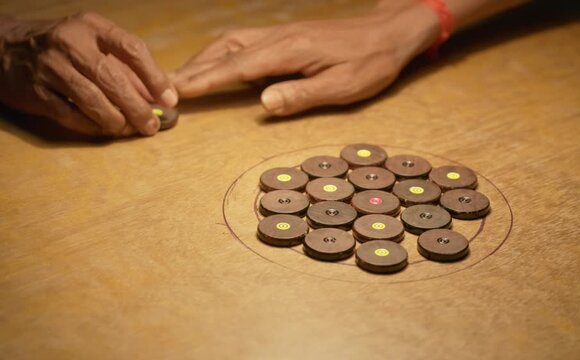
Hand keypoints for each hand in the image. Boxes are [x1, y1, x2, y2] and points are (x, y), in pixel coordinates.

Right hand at [0, 12, 177, 136]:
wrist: (5, 48)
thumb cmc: (61, 48)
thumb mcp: (93, 44)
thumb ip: (126, 68)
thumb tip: (157, 98)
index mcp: (92, 27)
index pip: (132, 49)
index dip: (155, 77)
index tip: (170, 99)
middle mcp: (71, 43)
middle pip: (113, 80)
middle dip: (138, 107)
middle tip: (152, 125)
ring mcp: (51, 67)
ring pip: (94, 101)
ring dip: (117, 121)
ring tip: (129, 129)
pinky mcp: (37, 91)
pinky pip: (72, 115)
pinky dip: (93, 126)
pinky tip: (105, 130)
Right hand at [172, 2, 438, 115]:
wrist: (390, 32)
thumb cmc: (371, 62)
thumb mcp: (344, 85)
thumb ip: (303, 94)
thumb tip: (264, 103)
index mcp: (290, 50)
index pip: (237, 66)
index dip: (205, 80)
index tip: (176, 92)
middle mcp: (279, 37)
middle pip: (225, 48)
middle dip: (194, 68)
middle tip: (166, 88)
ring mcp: (281, 34)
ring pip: (231, 42)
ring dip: (205, 59)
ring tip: (184, 79)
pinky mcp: (287, 37)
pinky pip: (246, 43)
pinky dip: (223, 55)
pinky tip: (220, 68)